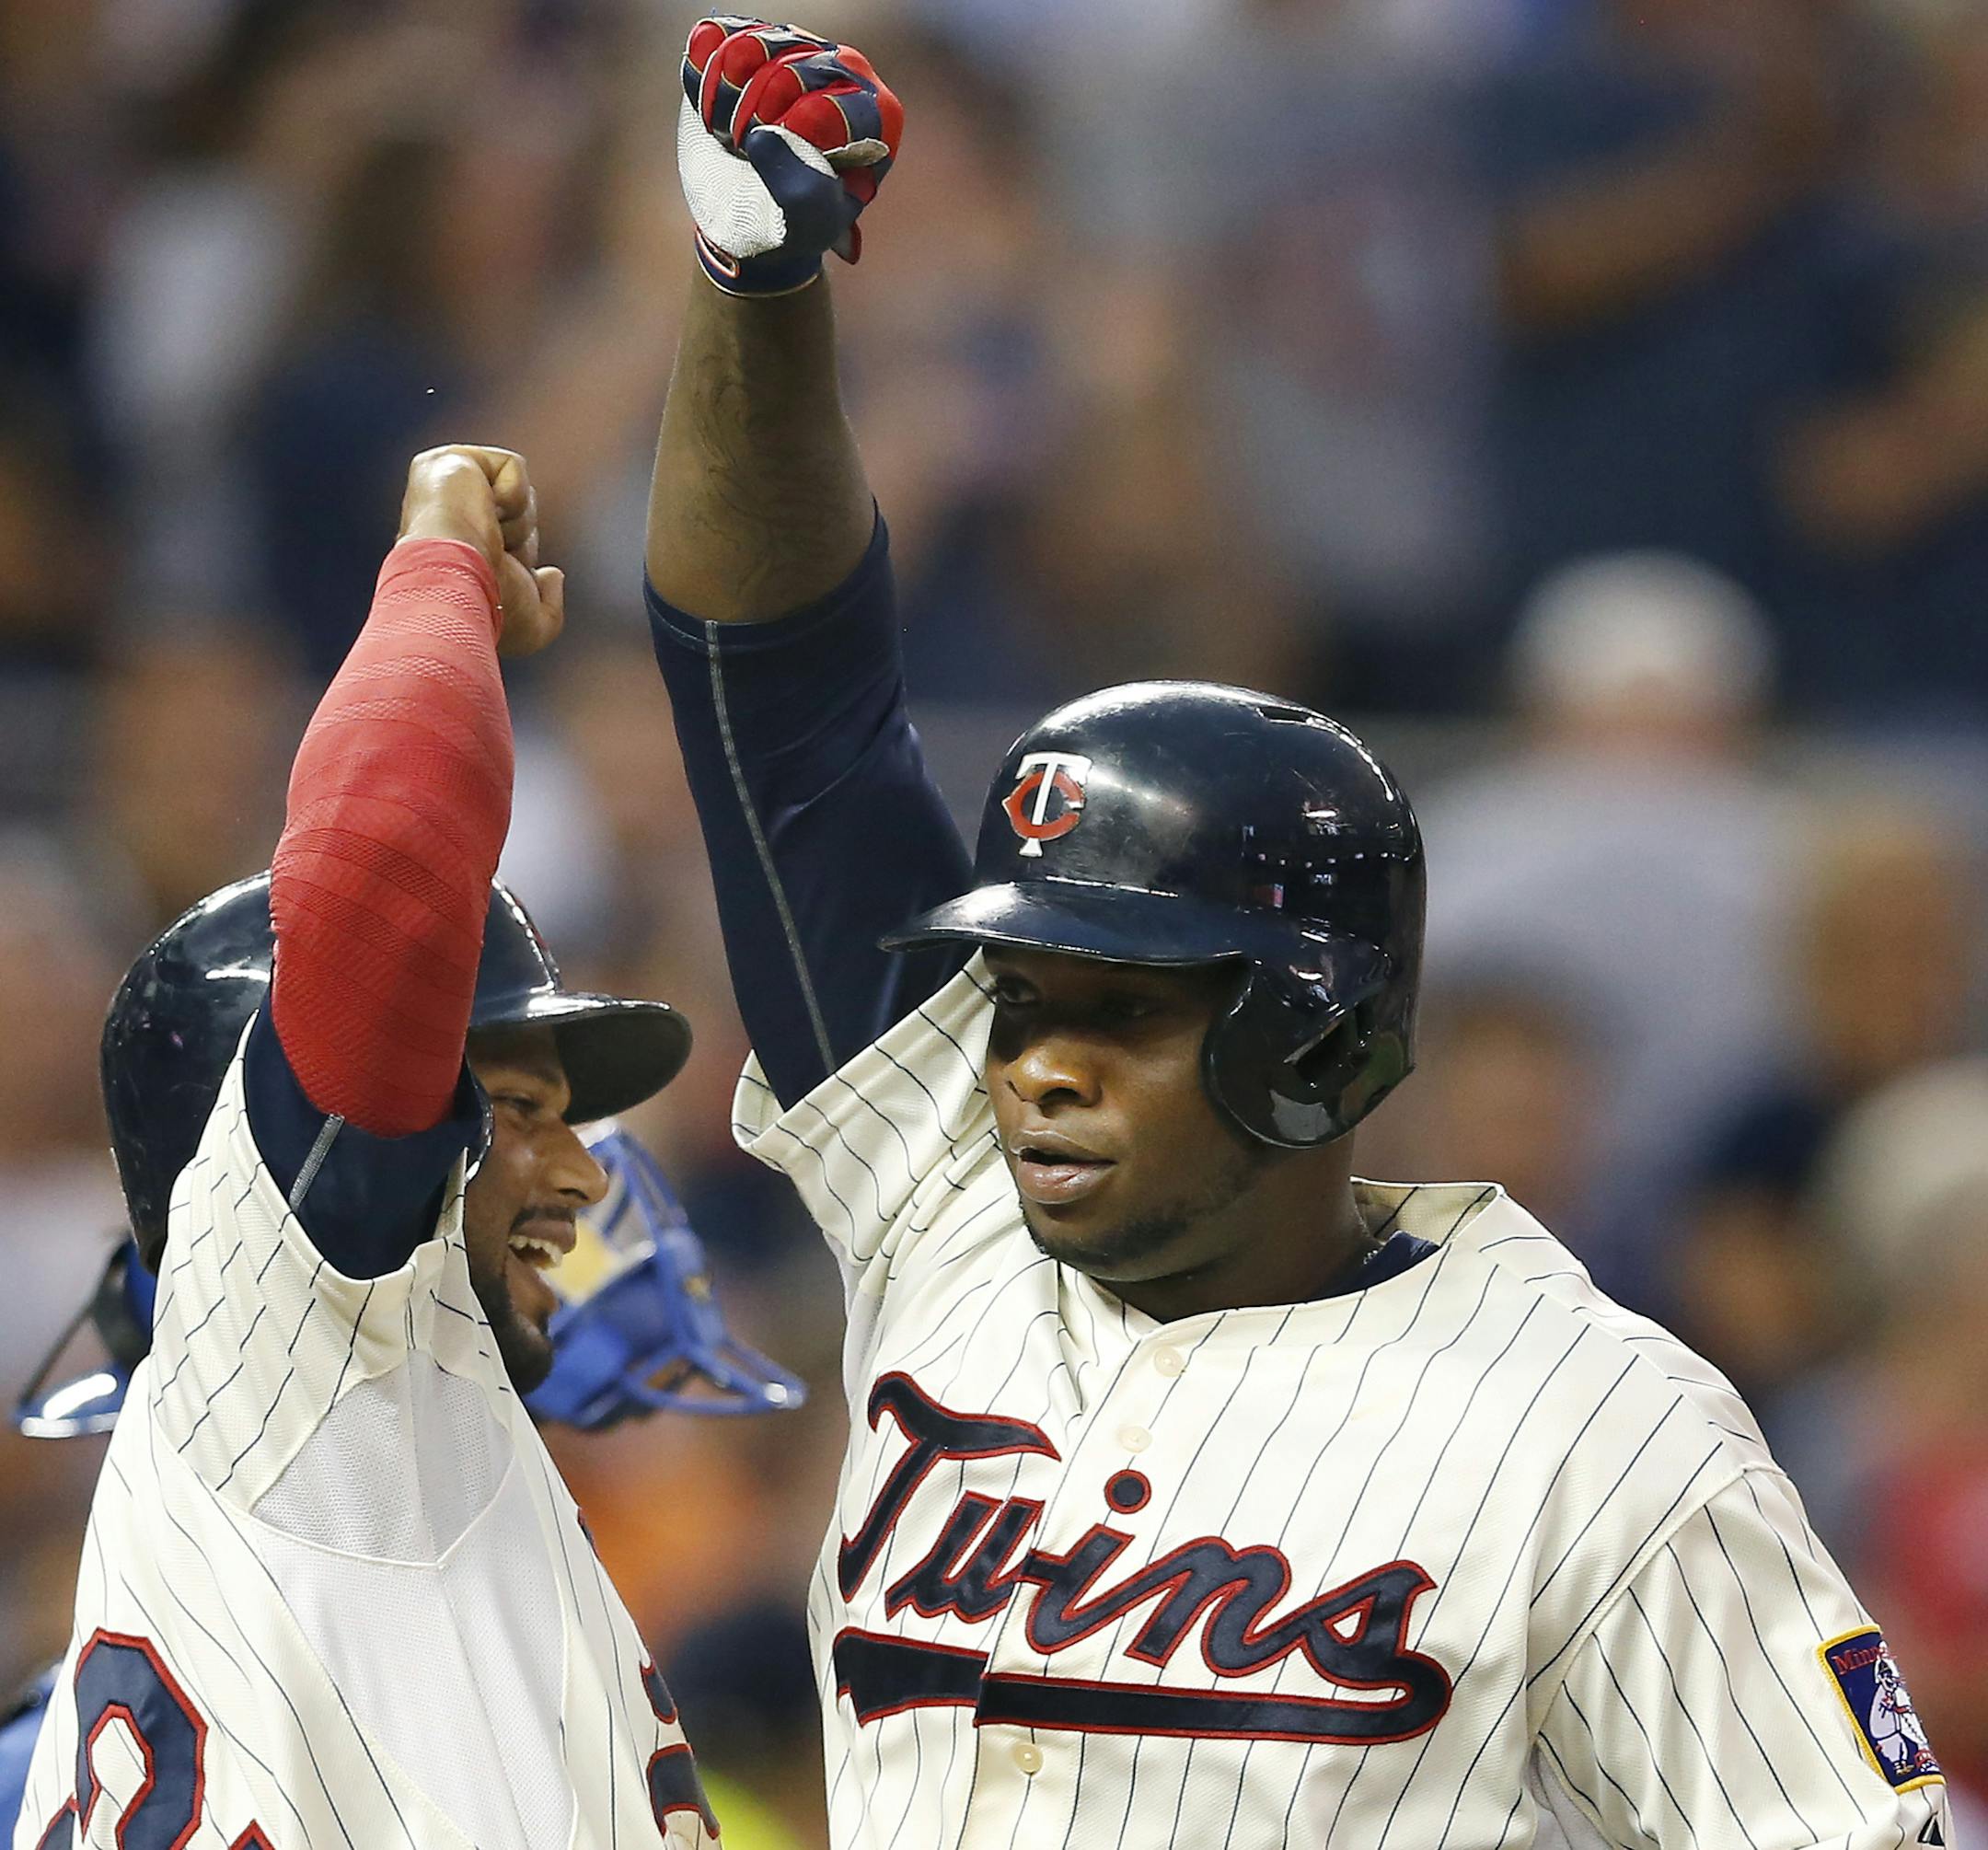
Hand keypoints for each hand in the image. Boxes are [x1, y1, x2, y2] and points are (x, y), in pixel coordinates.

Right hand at [397, 445, 565, 657]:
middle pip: (521, 517)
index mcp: (460, 554)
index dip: (522, 560)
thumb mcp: (530, 631)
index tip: (501, 579)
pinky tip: (485, 511)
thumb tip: (553, 575)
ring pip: (519, 494)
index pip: (515, 544)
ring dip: (519, 522)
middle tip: (495, 557)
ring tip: (487, 537)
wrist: (456, 581)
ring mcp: (444, 491)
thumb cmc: (486, 608)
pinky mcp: (448, 462)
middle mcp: (447, 521)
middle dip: (521, 539)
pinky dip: (513, 494)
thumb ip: (551, 612)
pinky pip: (513, 467)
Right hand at [676, 16, 902, 296]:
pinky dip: (701, 71)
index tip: (774, 165)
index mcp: (874, 115)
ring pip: (752, 45)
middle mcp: (841, 72)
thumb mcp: (807, 225)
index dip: (790, 135)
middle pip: (789, 68)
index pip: (829, 105)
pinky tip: (706, 106)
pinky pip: (717, 36)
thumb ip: (801, 192)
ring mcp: (794, 51)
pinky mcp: (749, 44)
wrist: (744, 214)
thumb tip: (765, 138)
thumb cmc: (791, 223)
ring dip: (723, 98)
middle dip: (752, 118)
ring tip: (727, 133)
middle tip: (744, 152)